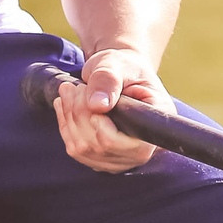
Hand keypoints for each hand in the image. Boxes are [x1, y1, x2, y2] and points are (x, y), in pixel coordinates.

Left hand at [53, 46, 169, 173]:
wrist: (119, 75)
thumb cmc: (122, 67)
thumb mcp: (116, 64)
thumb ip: (108, 80)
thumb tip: (97, 106)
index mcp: (157, 122)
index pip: (130, 144)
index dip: (102, 125)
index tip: (86, 94)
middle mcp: (143, 148)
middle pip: (100, 146)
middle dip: (79, 112)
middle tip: (73, 86)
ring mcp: (121, 158)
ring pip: (84, 149)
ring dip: (69, 117)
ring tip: (68, 91)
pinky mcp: (101, 159)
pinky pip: (75, 150)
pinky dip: (65, 125)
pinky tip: (64, 105)